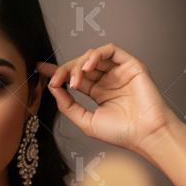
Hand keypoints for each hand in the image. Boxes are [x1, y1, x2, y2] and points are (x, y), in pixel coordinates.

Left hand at [36, 43, 179, 153]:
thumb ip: (68, 106)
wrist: (145, 135)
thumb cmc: (121, 133)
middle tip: (55, 80)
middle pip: (80, 65)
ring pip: (92, 56)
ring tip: (74, 82)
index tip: (40, 69)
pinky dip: (95, 55)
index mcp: (98, 92)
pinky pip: (110, 50)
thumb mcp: (86, 121)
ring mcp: (119, 72)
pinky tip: (87, 68)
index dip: (57, 71)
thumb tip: (53, 89)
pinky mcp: (130, 65)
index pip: (74, 77)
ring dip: (78, 65)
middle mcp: (108, 80)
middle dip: (64, 70)